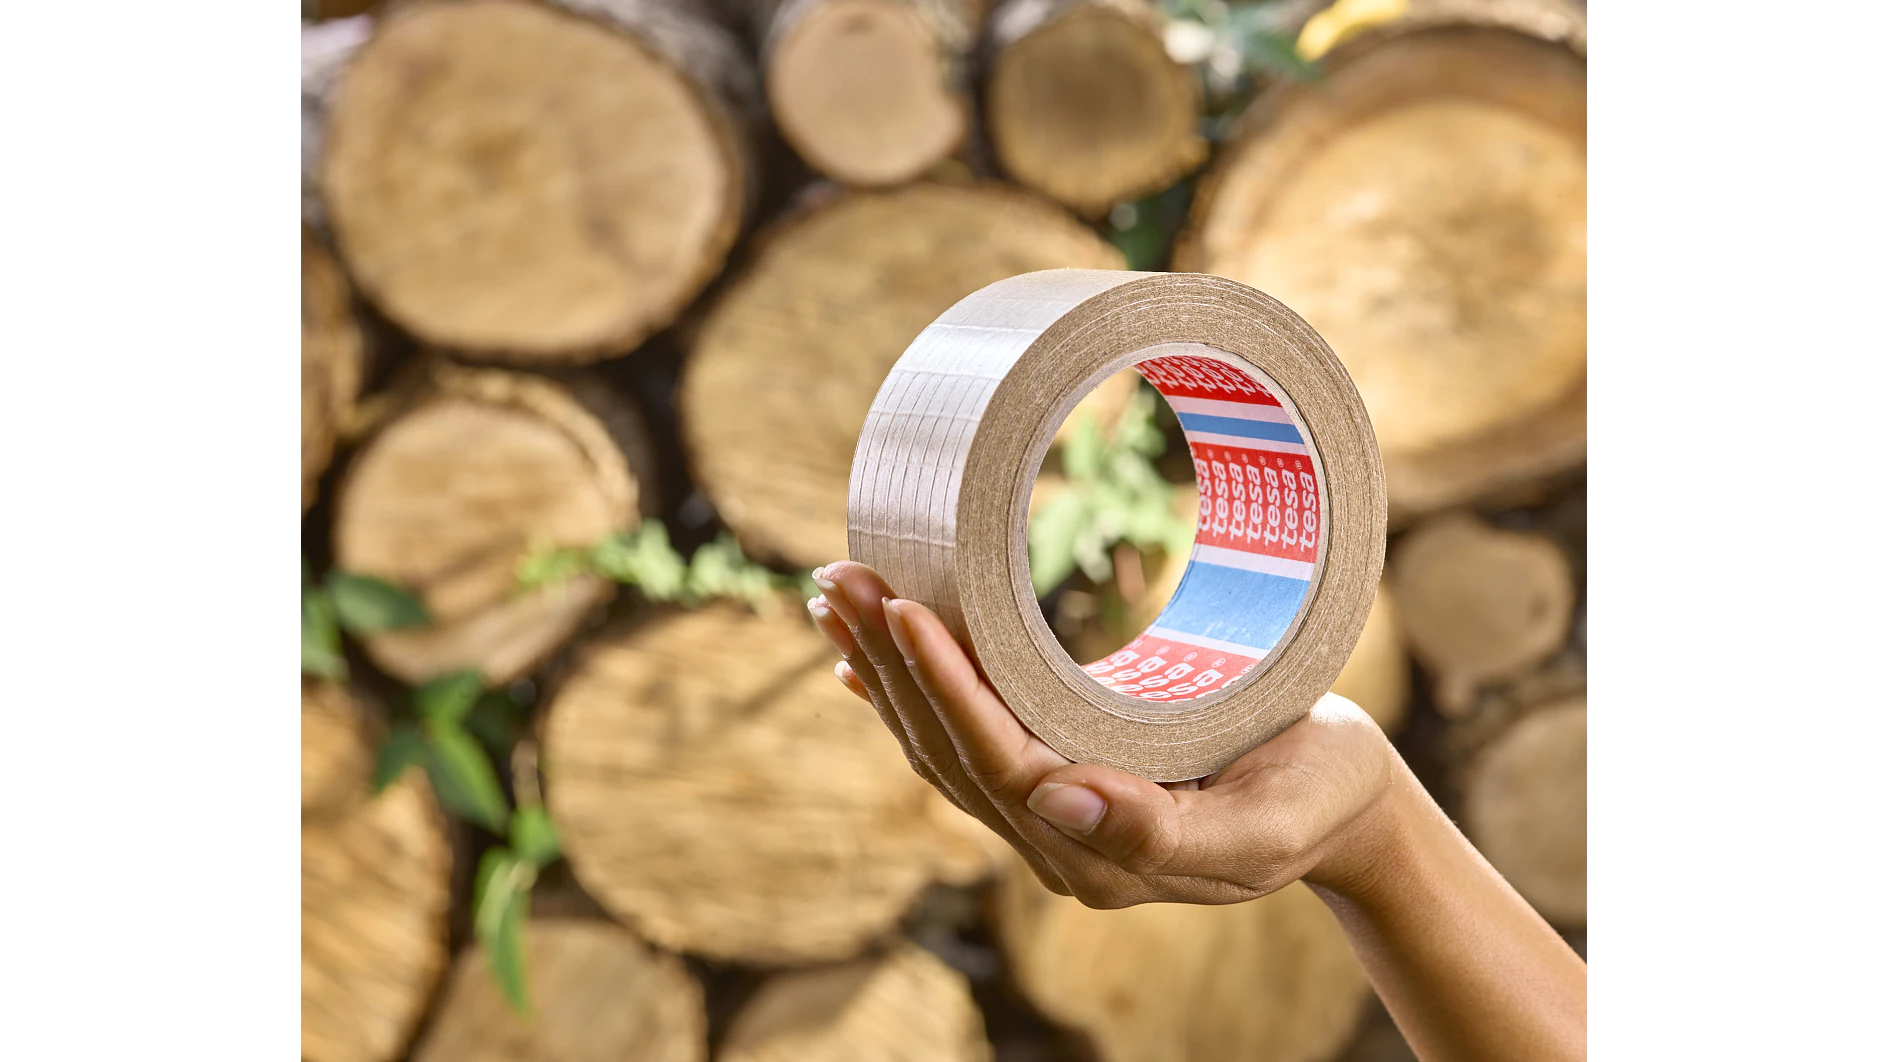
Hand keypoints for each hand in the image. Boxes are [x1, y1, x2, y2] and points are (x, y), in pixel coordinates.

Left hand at [805, 560, 1398, 908]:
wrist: (1347, 808)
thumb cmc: (1322, 799)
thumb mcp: (1269, 821)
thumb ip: (1166, 832)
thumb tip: (1054, 804)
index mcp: (1103, 855)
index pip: (994, 762)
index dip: (942, 688)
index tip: (902, 608)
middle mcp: (1058, 842)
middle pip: (946, 751)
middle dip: (887, 662)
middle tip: (840, 574)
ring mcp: (1050, 817)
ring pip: (941, 744)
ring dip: (882, 668)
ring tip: (836, 592)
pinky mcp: (1055, 782)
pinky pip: (962, 743)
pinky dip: (912, 693)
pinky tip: (866, 657)